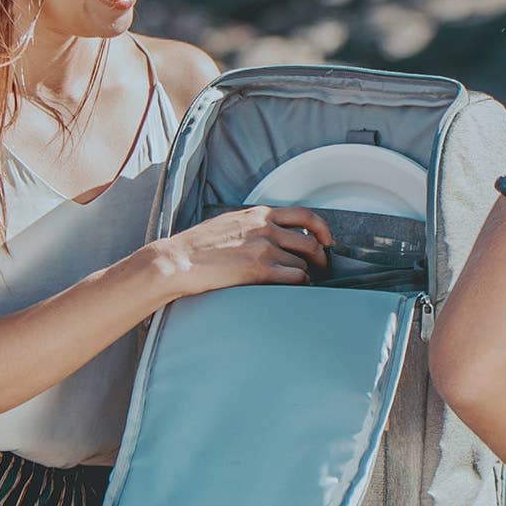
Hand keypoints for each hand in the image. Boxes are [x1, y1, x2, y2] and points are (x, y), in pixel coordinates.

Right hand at [152, 204, 332, 297]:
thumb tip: (271, 234)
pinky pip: (295, 278)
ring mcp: (265, 249)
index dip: (322, 230)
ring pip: (303, 264)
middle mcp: (266, 228)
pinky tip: (293, 291)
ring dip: (304, 275)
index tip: (326, 241)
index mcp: (259, 214)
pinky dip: (300, 286)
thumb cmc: (197, 246)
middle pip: (310, 242)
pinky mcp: (261, 270)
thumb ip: (253, 225)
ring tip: (299, 284)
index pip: (304, 216)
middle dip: (320, 258)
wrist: (178, 260)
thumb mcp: (230, 222)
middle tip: (320, 269)